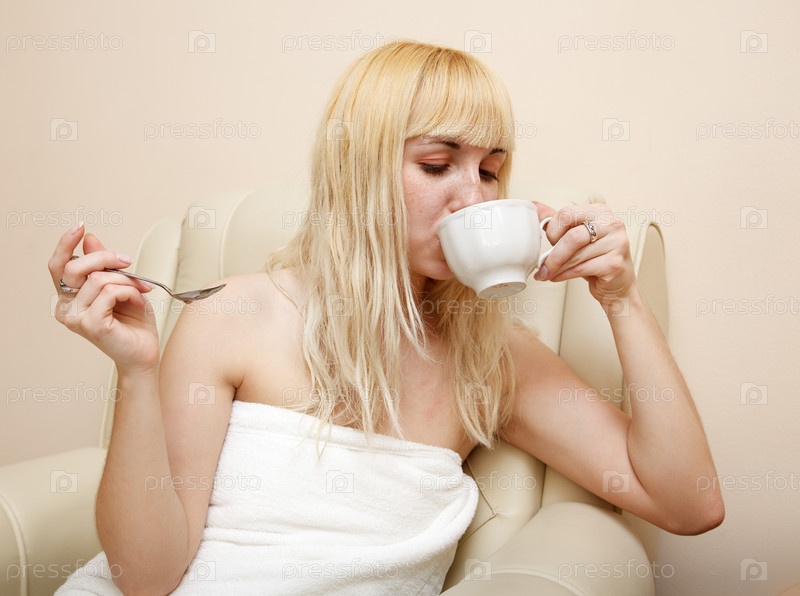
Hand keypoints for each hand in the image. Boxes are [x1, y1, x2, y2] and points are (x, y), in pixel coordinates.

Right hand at [48, 223, 159, 374]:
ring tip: (139, 292)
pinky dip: (129, 292)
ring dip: (127, 281)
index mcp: (69, 298)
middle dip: (106, 258)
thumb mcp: (120, 286)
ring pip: (99, 279)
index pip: (58, 266)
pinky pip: (110, 292)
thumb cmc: (133, 323)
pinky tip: (137, 302)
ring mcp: (75, 317)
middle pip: (75, 267)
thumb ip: (103, 266)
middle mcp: (66, 308)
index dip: (66, 244)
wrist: (144, 353)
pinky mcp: (90, 324)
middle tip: (128, 261)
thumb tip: (90, 240)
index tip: (81, 226)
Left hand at [532, 202, 635, 305]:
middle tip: (542, 265)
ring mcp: (616, 243)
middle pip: (572, 236)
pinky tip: (557, 277)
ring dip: (556, 267)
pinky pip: (581, 269)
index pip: (567, 213)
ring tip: (546, 273)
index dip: (552, 230)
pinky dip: (564, 275)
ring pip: (576, 255)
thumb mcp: (576, 236)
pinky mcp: (615, 264)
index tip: (549, 243)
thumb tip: (535, 206)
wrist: (617, 283)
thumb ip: (559, 222)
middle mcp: (611, 223)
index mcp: (599, 211)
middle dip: (553, 254)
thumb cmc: (595, 257)